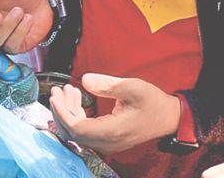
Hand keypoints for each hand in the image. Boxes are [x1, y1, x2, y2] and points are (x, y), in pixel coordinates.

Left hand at [50, 75, 181, 154]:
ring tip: (68, 90)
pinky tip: (77, 98)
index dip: (62, 112)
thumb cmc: (153, 102)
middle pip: (73, 132)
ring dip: (69, 111)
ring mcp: (107, 143)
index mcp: (112, 132)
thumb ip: (107, 84)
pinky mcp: (107, 139)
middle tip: (57, 90)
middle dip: (61, 110)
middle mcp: (107, 142)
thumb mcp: (133, 87)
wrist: (168, 117)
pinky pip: (85, 131)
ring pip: (77, 132)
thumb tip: (84, 80)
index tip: (55, 95)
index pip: (76, 128)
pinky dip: (77, 115)